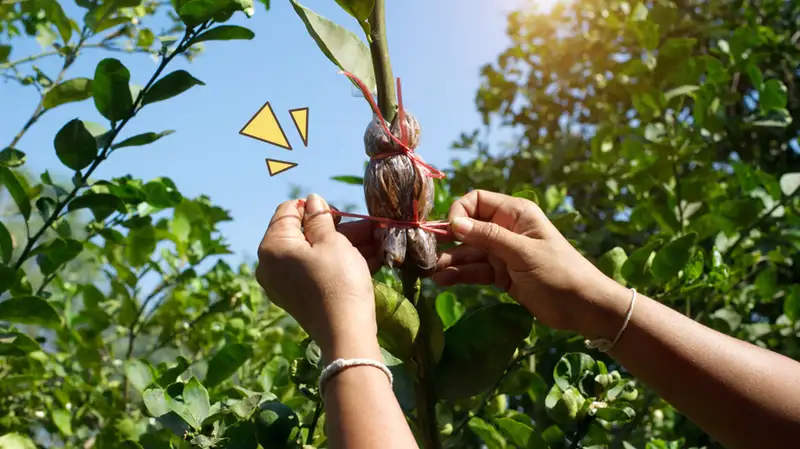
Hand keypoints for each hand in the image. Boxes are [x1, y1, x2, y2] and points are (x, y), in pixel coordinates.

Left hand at [256, 194, 379, 359]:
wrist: (346, 332)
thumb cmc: (339, 281)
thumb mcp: (332, 242)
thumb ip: (319, 217)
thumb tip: (311, 199)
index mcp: (272, 246)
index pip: (287, 211)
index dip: (314, 207)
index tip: (338, 214)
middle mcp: (270, 265)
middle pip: (303, 234)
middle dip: (337, 229)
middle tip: (366, 227)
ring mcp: (283, 284)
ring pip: (315, 254)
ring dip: (345, 246)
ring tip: (377, 242)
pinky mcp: (298, 297)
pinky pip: (316, 271)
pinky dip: (339, 263)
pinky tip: (369, 259)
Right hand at [433, 190, 625, 334]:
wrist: (583, 307)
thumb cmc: (559, 273)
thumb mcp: (522, 253)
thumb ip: (488, 237)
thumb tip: (454, 223)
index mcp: (515, 213)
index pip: (476, 201)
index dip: (460, 213)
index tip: (451, 232)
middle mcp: (505, 229)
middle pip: (468, 227)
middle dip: (448, 239)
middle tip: (426, 253)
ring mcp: (502, 253)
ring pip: (468, 252)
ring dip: (450, 260)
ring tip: (431, 272)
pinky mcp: (501, 275)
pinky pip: (475, 270)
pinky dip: (460, 275)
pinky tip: (443, 280)